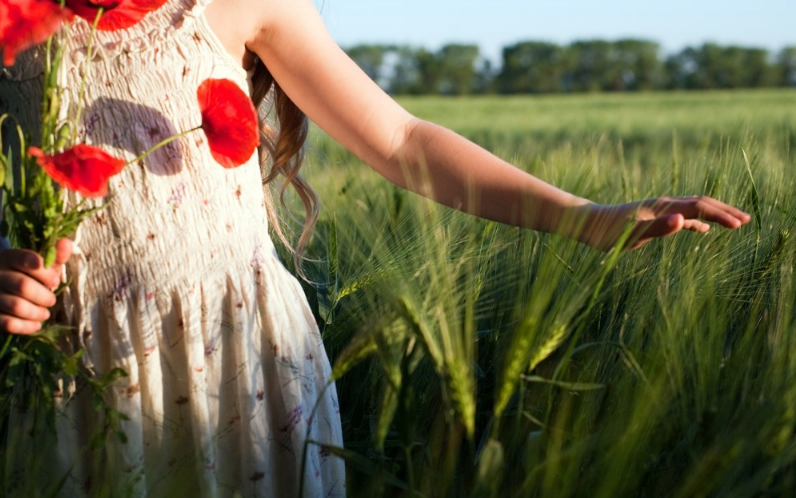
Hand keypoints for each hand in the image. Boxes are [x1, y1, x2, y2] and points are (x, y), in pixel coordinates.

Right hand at [0, 238, 72, 334]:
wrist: (4, 292)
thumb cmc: (28, 277)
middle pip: (23, 286)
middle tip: (51, 300)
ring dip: (37, 312)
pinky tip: (36, 324)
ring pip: (16, 306)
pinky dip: (27, 326)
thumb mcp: (41, 264)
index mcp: (8, 258)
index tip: (54, 281)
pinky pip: (8, 324)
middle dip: (44, 296)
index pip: (24, 259)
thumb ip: (55, 255)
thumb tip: (66, 243)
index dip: (44, 272)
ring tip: (44, 313)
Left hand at [573, 196, 750, 250]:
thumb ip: (658, 228)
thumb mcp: (632, 234)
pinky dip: (697, 221)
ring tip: (734, 223)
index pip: (700, 207)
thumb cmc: (607, 232)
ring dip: (714, 214)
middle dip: (724, 211)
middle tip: (747, 220)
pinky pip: (682, 217)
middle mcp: (664, 205)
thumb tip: (684, 221)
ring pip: (694, 209)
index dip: (721, 215)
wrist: (586, 224)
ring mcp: (659, 210)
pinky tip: (702, 229)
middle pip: (701, 203)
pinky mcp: (653, 218)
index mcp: (663, 206)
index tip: (740, 226)